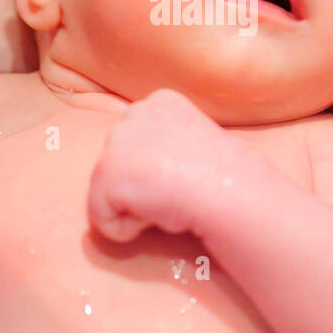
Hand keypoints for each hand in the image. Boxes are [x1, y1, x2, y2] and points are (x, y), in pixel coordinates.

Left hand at [88, 89, 242, 242]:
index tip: (190, 177)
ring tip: (170, 200)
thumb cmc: (225, 181)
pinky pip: (103, 219)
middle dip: (144, 188)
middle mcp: (134, 112)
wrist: (229, 192)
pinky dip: (128, 230)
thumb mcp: (195, 146)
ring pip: (111, 192)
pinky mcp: (107, 172)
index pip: (139, 147)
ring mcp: (117, 140)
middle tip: (179, 191)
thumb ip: (165, 145)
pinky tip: (158, 214)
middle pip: (120, 167)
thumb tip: (146, 170)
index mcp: (161, 102)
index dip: (162, 174)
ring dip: (139, 208)